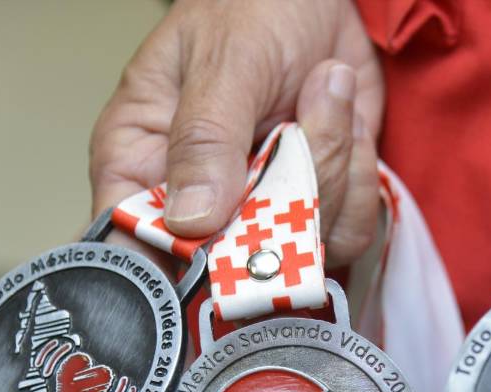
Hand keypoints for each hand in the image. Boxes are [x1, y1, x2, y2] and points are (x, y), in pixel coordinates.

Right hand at [89, 0, 383, 265]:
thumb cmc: (251, 6)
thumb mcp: (224, 60)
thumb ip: (205, 138)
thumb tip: (190, 219)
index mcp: (140, 163)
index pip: (134, 247)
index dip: (175, 267)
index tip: (223, 251)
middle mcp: (197, 202)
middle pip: (231, 266)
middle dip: (279, 208)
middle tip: (291, 129)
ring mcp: (259, 212)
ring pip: (299, 252)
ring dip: (328, 177)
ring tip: (318, 101)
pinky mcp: (313, 210)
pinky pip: (343, 233)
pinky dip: (357, 178)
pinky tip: (342, 123)